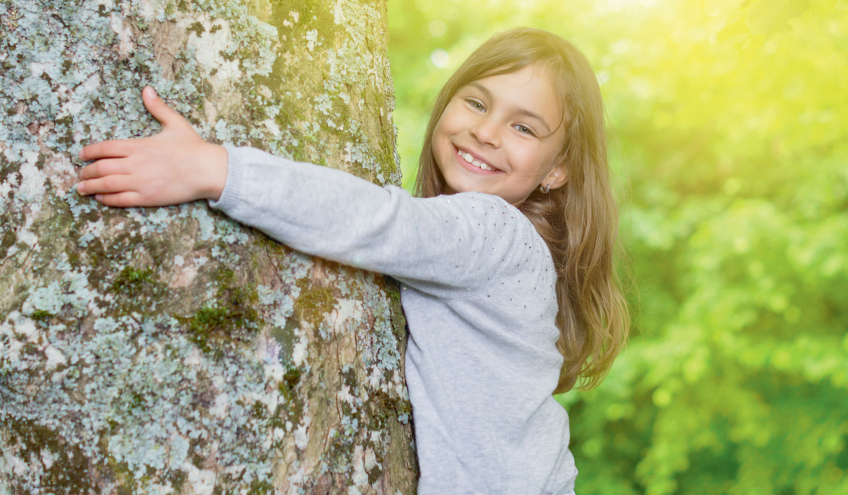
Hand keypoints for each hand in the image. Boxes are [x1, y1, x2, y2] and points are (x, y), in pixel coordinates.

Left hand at [77, 86, 228, 206]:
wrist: (208, 170)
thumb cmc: (193, 147)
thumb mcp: (175, 123)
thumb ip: (158, 108)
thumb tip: (147, 89)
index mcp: (139, 146)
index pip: (105, 147)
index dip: (89, 151)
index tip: (82, 154)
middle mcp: (135, 164)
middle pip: (101, 167)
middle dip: (86, 171)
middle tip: (81, 174)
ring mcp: (140, 182)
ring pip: (106, 184)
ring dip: (90, 187)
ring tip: (82, 189)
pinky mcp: (147, 197)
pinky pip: (120, 199)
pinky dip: (107, 199)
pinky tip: (101, 198)